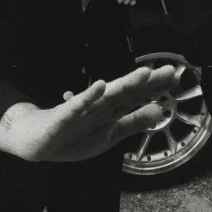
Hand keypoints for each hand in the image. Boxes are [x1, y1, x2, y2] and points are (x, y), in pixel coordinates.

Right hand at [0, 64, 177, 161]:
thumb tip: (160, 110)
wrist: (36, 141)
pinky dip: (87, 97)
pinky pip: (76, 107)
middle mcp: (100, 105)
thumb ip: (134, 123)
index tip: (175, 74)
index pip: (137, 96)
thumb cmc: (75, 135)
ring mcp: (82, 110)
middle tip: (168, 69)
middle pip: (127, 92)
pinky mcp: (63, 117)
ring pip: (107, 97)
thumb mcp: (110, 134)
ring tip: (144, 73)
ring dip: (125, 85)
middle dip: (147, 81)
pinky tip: (100, 86)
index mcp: (111, 110)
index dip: (156, 86)